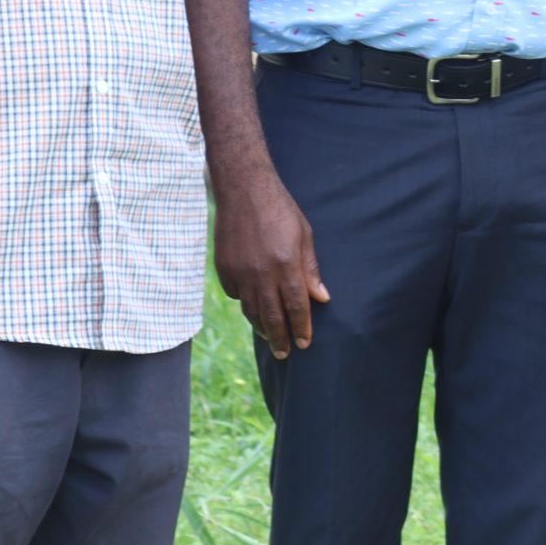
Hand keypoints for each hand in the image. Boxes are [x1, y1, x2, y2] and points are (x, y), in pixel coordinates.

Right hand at [213, 164, 328, 359]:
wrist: (244, 190)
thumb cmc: (280, 210)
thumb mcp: (304, 235)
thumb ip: (311, 269)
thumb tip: (322, 298)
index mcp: (286, 264)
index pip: (297, 305)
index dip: (302, 327)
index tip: (305, 344)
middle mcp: (262, 272)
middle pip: (272, 315)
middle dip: (280, 338)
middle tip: (285, 354)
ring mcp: (240, 272)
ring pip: (251, 310)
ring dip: (261, 328)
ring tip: (270, 339)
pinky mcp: (224, 269)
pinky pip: (236, 295)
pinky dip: (246, 305)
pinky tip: (253, 309)